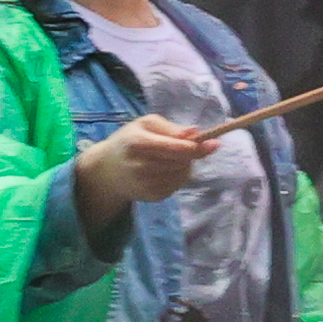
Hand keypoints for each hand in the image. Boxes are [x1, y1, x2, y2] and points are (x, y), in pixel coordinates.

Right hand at [69, 113, 211, 231]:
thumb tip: (194, 132)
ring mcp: (145, 184)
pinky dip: (178, 176)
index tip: (214, 143)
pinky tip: (165, 171)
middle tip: (184, 148)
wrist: (107, 171)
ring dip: (185, 165)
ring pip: (182, 174)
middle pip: (182, 161)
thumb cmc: (129, 141)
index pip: (175, 148)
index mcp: (137, 143)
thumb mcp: (145, 125)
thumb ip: (170, 127)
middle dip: (190, 154)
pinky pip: (177, 185)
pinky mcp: (152, 196)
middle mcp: (140, 166)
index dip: (197, 147)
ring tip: (171, 159)